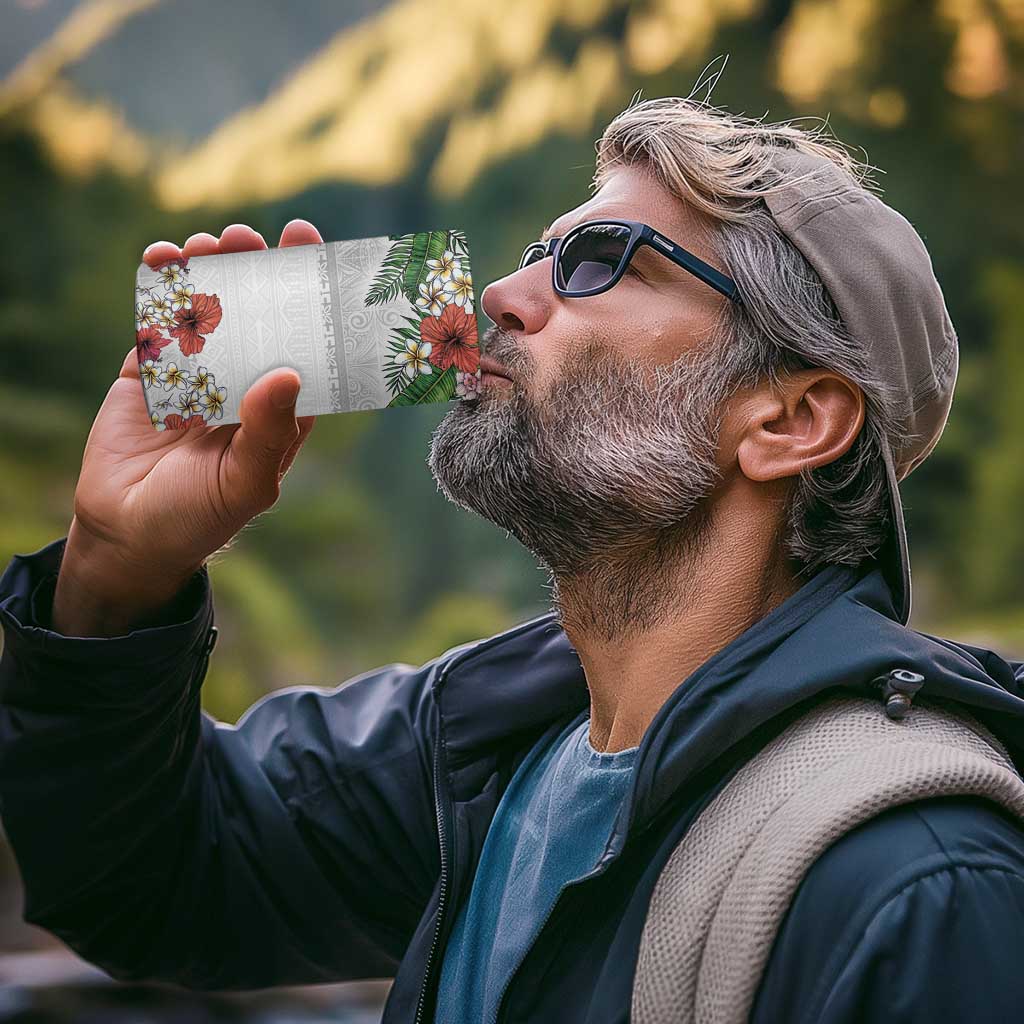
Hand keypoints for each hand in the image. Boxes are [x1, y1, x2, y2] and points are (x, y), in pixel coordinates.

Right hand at [52, 220, 322, 635]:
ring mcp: (197, 372)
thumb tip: (289, 373)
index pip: (304, 343)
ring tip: (208, 244)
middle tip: (249, 238)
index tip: (309, 250)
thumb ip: (268, 431)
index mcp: (280, 407)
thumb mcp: (245, 482)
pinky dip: (160, 288)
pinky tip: (163, 259)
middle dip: (256, 271)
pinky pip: (158, 321)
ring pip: (210, 309)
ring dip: (210, 271)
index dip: (310, 298)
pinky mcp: (150, 370)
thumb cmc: (200, 517)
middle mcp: (245, 381)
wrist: (127, 534)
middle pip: (258, 314)